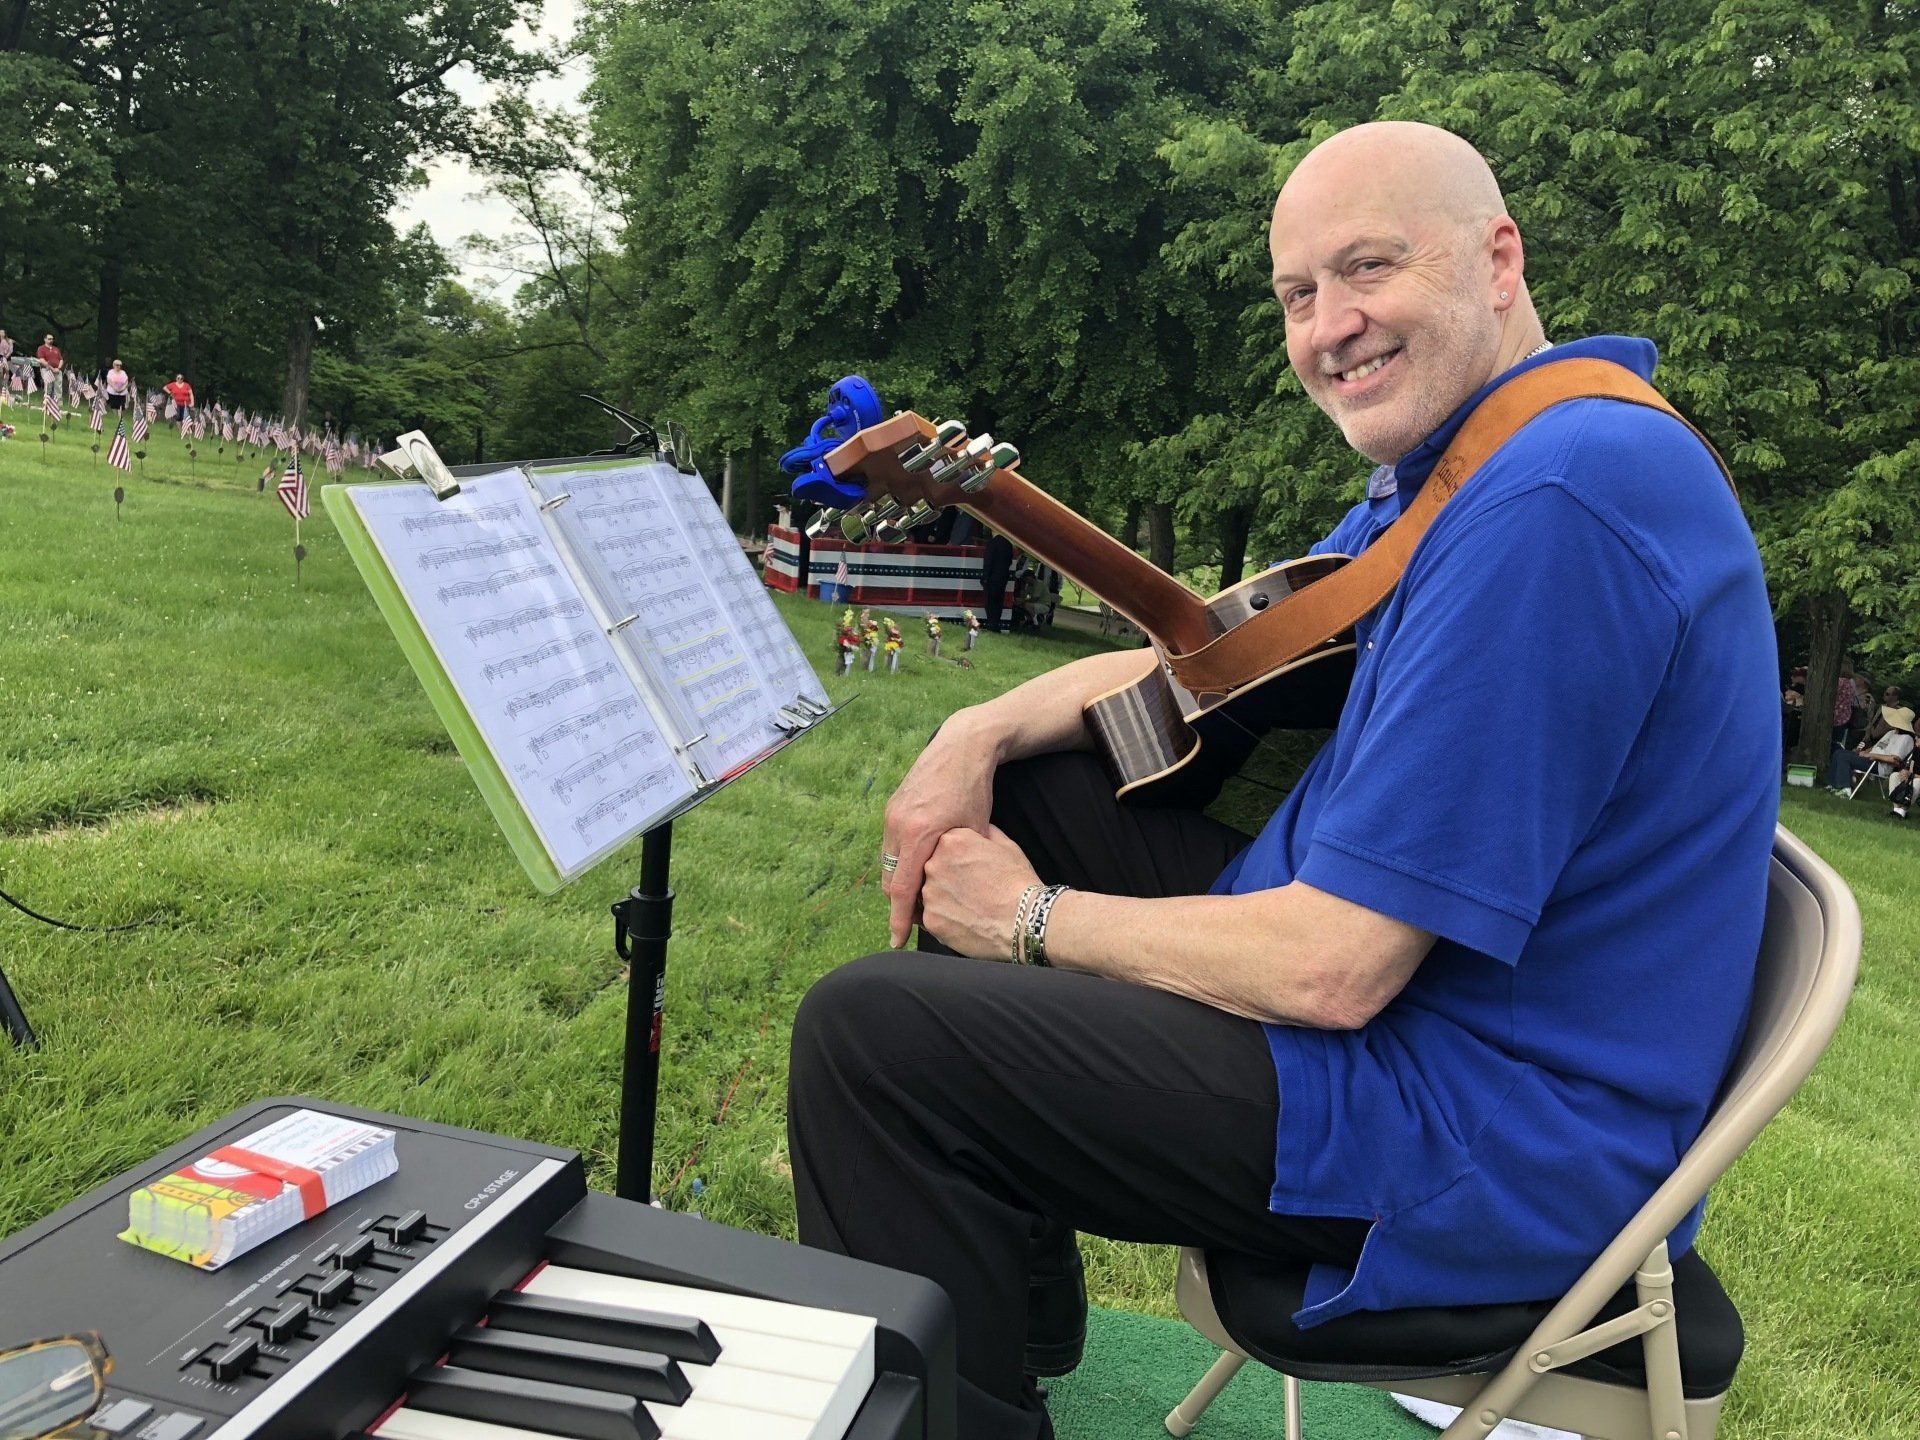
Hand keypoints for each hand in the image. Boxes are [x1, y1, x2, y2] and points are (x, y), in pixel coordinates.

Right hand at [881, 720, 998, 946]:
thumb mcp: (975, 830)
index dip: (899, 919)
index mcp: (917, 833)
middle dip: (901, 902)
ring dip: (900, 880)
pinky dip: (901, 860)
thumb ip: (960, 862)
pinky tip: (921, 864)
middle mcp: (897, 824)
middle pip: (889, 879)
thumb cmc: (976, 788)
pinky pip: (891, 843)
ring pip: (888, 862)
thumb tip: (956, 893)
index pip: (902, 889)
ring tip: (924, 891)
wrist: (963, 744)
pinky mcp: (893, 805)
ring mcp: (891, 813)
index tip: (896, 941)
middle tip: (922, 916)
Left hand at [920, 825, 1040, 959]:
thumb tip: (979, 828)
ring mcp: (929, 893)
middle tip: (970, 888)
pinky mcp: (930, 920)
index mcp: (951, 840)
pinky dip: (945, 919)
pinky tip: (966, 920)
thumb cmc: (1018, 883)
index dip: (957, 858)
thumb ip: (985, 832)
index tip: (969, 868)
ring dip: (944, 898)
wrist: (1023, 921)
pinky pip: (932, 917)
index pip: (942, 845)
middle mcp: (933, 863)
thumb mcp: (1007, 846)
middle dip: (947, 877)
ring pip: (930, 893)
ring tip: (969, 906)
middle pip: (932, 868)